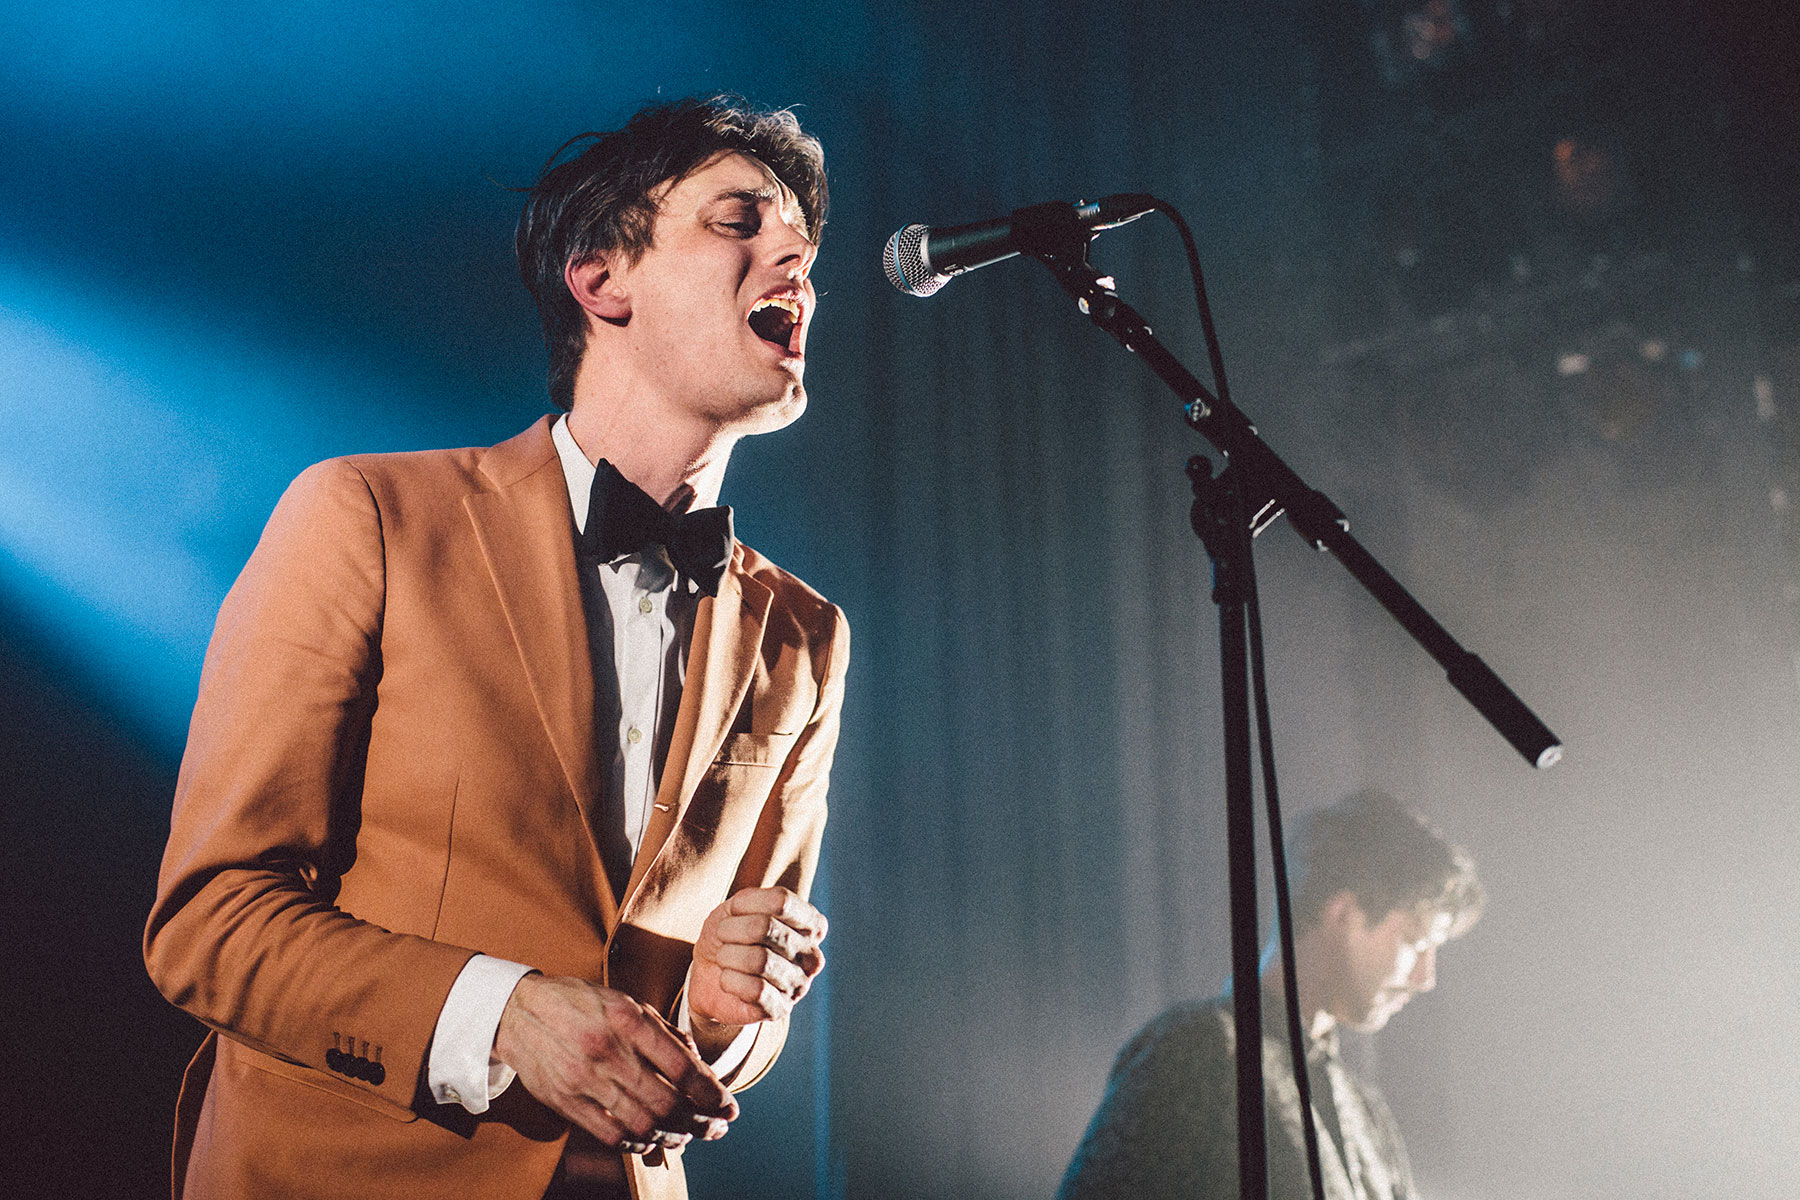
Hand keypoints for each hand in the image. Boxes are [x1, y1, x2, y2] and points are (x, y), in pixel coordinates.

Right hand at [493, 973, 737, 1155]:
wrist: (519, 1011)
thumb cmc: (581, 1004)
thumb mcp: (626, 1002)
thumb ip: (664, 1032)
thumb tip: (699, 1063)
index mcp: (628, 1020)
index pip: (682, 1066)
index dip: (712, 1093)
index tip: (728, 1108)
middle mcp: (608, 1051)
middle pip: (667, 1102)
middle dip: (701, 1122)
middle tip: (716, 1129)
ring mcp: (584, 1079)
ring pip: (642, 1123)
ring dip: (673, 1135)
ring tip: (688, 1135)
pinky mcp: (566, 1101)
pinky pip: (610, 1135)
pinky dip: (638, 1143)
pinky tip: (651, 1139)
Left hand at [688, 887, 826, 1045]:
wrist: (709, 974)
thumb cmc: (731, 934)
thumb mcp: (737, 907)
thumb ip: (753, 902)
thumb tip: (762, 924)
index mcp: (812, 925)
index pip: (782, 902)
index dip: (747, 903)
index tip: (735, 910)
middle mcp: (813, 956)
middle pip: (765, 927)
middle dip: (731, 929)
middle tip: (722, 935)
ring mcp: (799, 985)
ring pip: (759, 960)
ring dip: (727, 955)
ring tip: (723, 958)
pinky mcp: (780, 1010)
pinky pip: (755, 990)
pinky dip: (729, 981)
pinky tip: (727, 980)